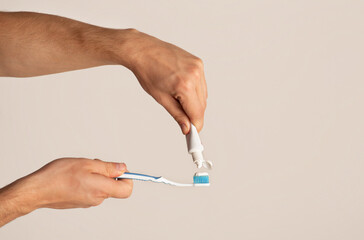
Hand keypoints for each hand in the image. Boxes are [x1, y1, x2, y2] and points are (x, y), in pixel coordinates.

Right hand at [0, 158, 131, 225]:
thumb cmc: (59, 176)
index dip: (127, 177)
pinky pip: (91, 190)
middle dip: (108, 173)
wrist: (37, 190)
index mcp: (102, 190)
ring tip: (80, 169)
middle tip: (94, 163)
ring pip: (101, 186)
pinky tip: (74, 176)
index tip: (119, 168)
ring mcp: (88, 202)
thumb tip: (123, 168)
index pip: (127, 189)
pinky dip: (88, 181)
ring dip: (96, 175)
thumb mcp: (87, 164)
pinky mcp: (80, 202)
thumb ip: (108, 167)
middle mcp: (97, 199)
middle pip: (114, 186)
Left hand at [121, 30, 207, 133]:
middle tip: (185, 121)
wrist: (143, 50)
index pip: (197, 112)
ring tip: (178, 98)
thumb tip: (186, 128)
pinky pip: (202, 83)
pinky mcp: (198, 62)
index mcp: (185, 85)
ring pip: (204, 95)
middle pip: (202, 105)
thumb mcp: (161, 98)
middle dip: (194, 114)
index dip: (196, 125)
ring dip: (195, 102)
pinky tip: (182, 87)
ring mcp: (198, 67)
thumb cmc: (147, 71)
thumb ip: (177, 115)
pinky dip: (195, 90)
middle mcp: (194, 74)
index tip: (194, 133)